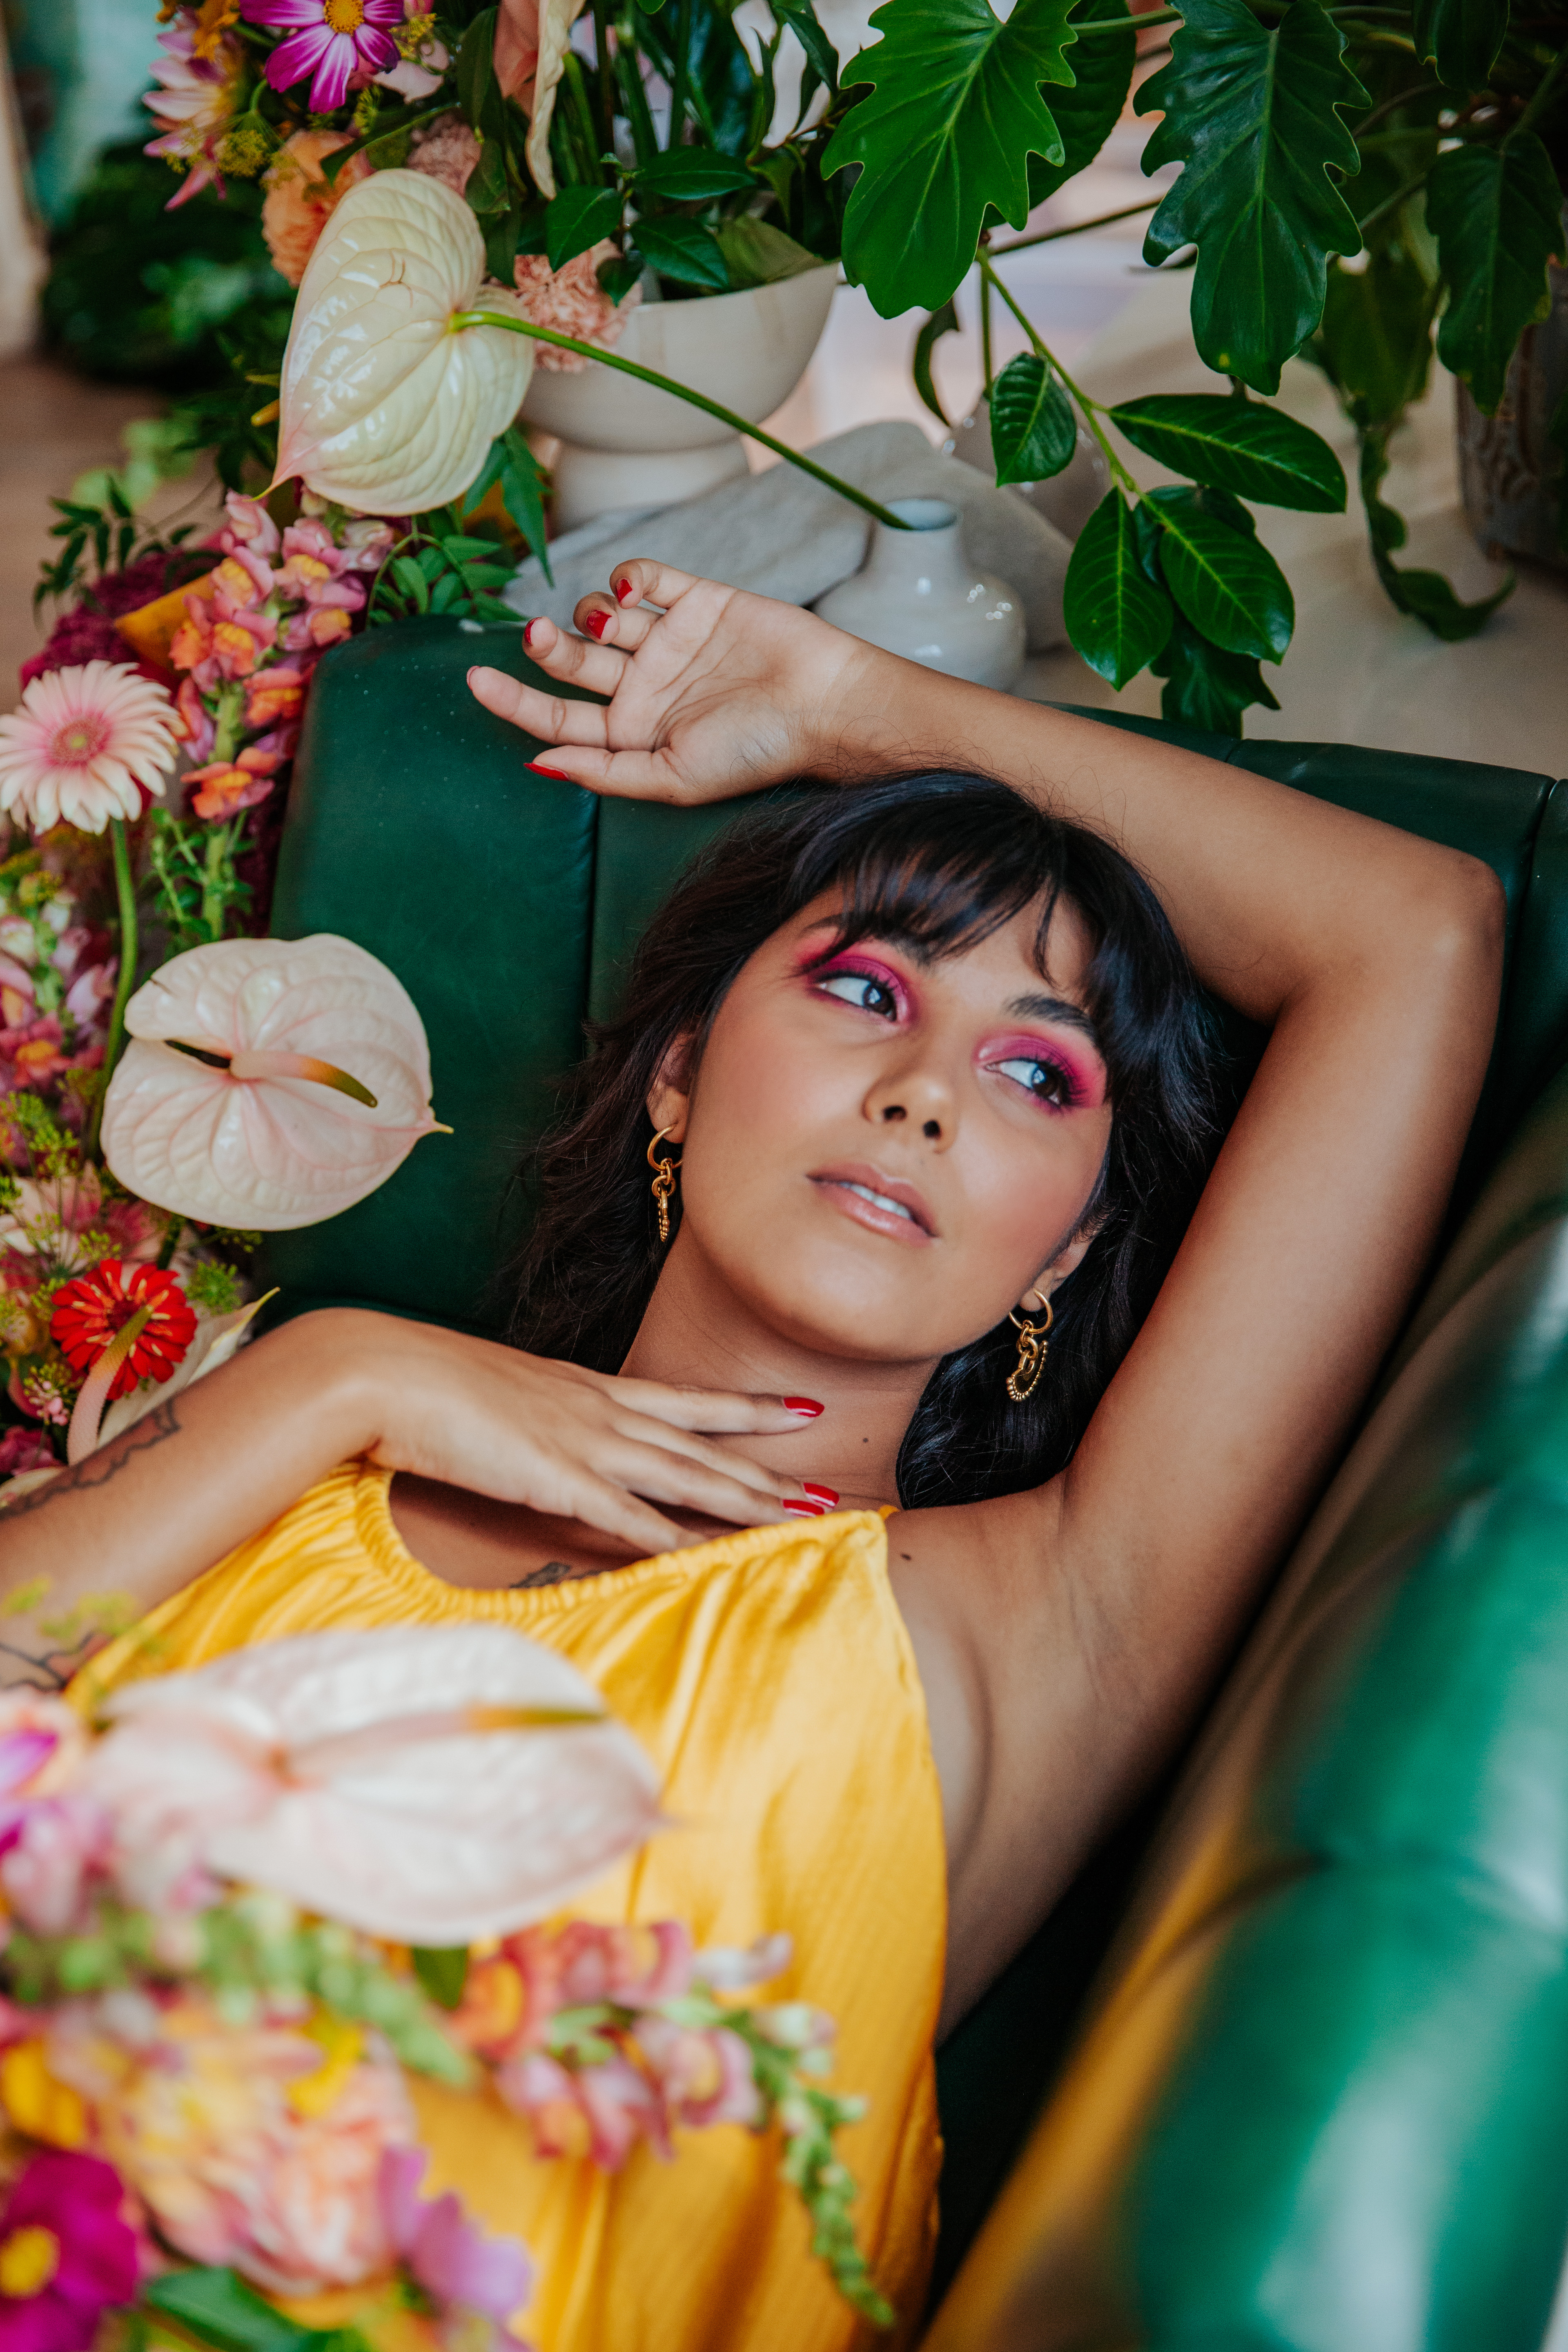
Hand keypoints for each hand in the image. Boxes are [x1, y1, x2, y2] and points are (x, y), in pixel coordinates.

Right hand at [344, 1313, 825, 1555]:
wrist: (382, 1370)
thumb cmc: (428, 1384)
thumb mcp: (502, 1399)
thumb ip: (539, 1423)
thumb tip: (554, 1446)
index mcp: (586, 1389)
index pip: (686, 1401)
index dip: (747, 1409)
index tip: (800, 1410)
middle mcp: (598, 1411)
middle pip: (704, 1445)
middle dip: (771, 1470)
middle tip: (834, 1488)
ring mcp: (580, 1442)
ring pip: (683, 1475)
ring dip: (744, 1502)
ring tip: (799, 1518)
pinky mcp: (551, 1477)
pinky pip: (623, 1514)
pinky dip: (666, 1534)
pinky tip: (704, 1550)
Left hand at [466, 560, 874, 804]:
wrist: (825, 703)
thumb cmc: (757, 751)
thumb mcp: (674, 779)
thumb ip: (607, 773)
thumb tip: (538, 765)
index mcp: (635, 735)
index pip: (560, 719)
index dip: (515, 701)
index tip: (474, 680)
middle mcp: (645, 688)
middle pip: (573, 662)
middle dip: (548, 648)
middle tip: (539, 636)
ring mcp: (670, 642)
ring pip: (602, 615)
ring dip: (588, 610)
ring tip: (607, 621)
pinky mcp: (697, 601)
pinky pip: (646, 577)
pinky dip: (630, 575)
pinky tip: (637, 591)